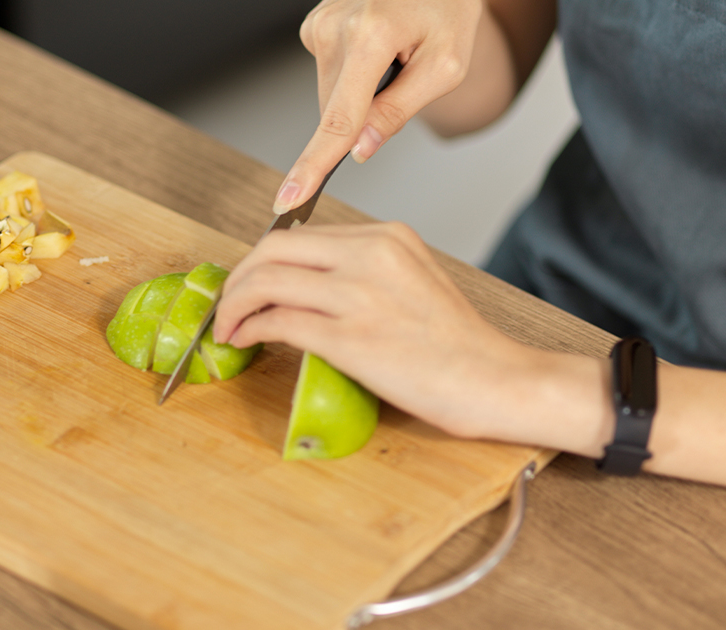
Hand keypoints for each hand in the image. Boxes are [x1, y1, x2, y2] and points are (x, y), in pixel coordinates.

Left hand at [213, 222, 554, 440]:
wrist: (497, 380)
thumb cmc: (458, 344)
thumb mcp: (413, 281)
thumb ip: (365, 272)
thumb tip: (305, 286)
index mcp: (387, 237)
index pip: (301, 236)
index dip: (262, 260)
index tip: (248, 284)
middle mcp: (371, 255)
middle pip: (274, 249)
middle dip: (239, 277)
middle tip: (228, 305)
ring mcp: (360, 294)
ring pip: (267, 281)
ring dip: (234, 305)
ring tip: (228, 327)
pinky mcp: (351, 338)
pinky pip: (278, 321)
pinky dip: (249, 329)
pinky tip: (244, 341)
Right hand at [274, 0, 483, 212]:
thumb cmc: (448, 9)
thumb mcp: (445, 66)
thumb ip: (399, 111)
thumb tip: (359, 150)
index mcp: (371, 37)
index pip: (338, 119)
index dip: (314, 165)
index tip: (291, 198)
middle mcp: (334, 26)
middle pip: (336, 111)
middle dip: (365, 115)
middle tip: (403, 76)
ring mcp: (319, 23)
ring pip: (331, 96)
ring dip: (360, 93)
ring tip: (393, 54)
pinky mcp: (314, 24)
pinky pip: (329, 73)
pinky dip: (352, 74)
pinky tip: (376, 47)